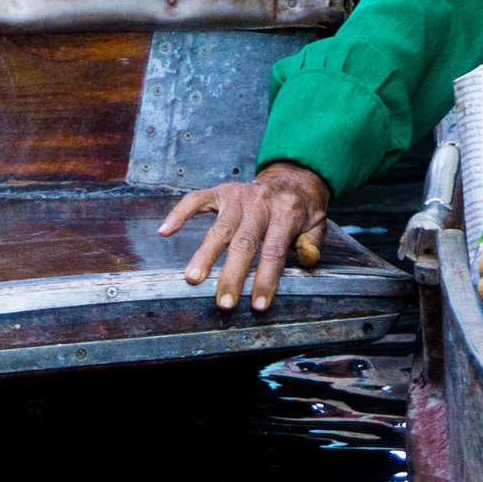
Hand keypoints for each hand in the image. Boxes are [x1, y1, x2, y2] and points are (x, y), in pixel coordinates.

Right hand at [161, 160, 330, 311]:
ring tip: (192, 278)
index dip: (267, 279)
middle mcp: (260, 203)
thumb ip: (312, 242)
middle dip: (233, 275)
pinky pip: (196, 200)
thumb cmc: (300, 209)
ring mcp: (238, 196)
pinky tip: (165, 231)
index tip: (258, 305)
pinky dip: (179, 213)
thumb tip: (307, 259)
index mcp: (286, 212)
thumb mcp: (317, 223)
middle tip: (223, 302)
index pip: (274, 250)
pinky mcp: (221, 192)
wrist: (292, 176)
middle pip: (244, 243)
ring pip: (220, 228)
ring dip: (205, 254)